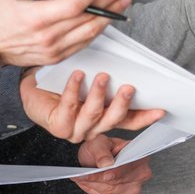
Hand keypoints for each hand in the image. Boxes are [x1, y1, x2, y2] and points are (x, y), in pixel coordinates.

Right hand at [0, 0, 132, 66]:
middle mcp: (47, 37)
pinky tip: (107, 18)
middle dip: (109, 0)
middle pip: (87, 17)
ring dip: (110, 16)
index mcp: (35, 18)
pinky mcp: (56, 57)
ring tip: (123, 0)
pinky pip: (83, 43)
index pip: (73, 5)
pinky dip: (97, 29)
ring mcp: (53, 50)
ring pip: (89, 32)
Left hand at [19, 70, 163, 142]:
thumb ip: (111, 76)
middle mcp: (92, 128)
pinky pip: (70, 107)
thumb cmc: (63, 80)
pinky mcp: (58, 126)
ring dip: (100, 94)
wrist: (33, 83)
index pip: (129, 120)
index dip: (146, 116)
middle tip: (129, 87)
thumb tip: (131, 63)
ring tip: (103, 76)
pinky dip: (75, 89)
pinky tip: (78, 76)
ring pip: (93, 114)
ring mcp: (75, 130)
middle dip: (123, 103)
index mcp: (104, 119)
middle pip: (114, 119)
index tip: (161, 109)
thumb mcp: (91, 77)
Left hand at [72, 135, 153, 193]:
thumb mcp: (98, 143)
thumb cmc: (100, 149)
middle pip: (117, 183)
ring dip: (93, 186)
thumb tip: (106, 163)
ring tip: (82, 179)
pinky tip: (89, 184)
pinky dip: (94, 193)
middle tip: (81, 176)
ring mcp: (134, 189)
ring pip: (109, 192)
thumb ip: (102, 152)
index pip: (126, 168)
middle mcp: (142, 174)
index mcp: (139, 156)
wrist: (95, 159)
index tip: (95, 175)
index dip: (110, 173)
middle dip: (96, 180)